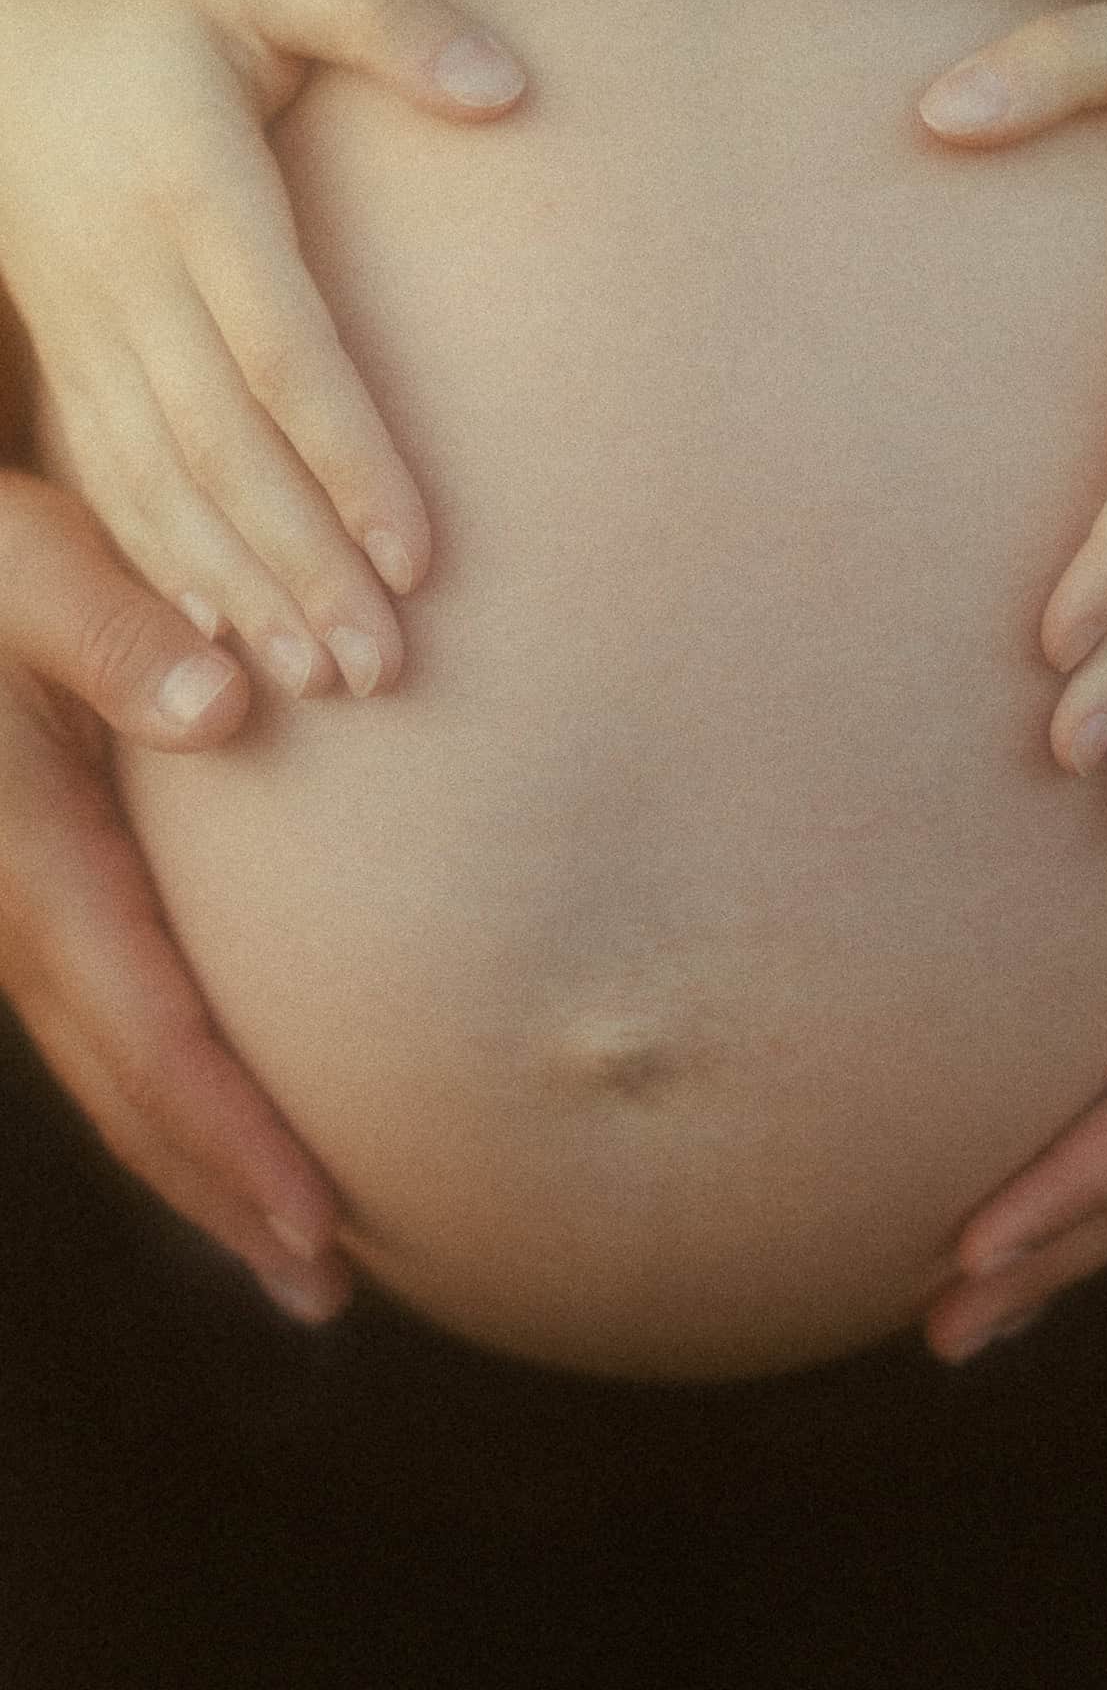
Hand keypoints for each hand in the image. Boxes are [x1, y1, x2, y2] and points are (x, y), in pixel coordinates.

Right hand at [0, 0, 526, 699]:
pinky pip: (107, 480)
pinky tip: (222, 641)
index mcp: (196, 185)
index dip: (350, 460)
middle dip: (303, 565)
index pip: (283, 350)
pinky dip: (163, 565)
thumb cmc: (166, 16)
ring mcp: (87, 327)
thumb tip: (512, 88)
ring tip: (321, 683)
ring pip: (160, 483)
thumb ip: (387, 21)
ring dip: (239, 591)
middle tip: (382, 670)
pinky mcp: (66, 362)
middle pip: (225, 447)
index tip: (419, 558)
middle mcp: (133, 272)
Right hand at [0, 466, 353, 1323]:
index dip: (233, 1134)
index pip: (153, 1031)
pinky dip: (177, 1106)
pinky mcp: (47, 914)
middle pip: (136, 1095)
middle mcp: (26, 923)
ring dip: (205, 1171)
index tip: (316, 1219)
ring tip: (298, 1252)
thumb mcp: (37, 567)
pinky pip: (115, 1037)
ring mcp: (27, 929)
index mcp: (38, 861)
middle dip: (229, 1195)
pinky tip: (232, 1134)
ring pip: (119, 1083)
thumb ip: (116, 632)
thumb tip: (219, 709)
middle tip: (329, 1286)